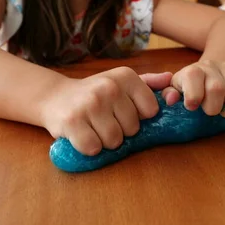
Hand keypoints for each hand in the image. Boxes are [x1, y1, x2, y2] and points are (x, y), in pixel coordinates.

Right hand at [41, 67, 171, 155]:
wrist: (55, 97)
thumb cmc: (95, 94)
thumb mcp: (121, 83)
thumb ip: (148, 83)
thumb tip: (169, 79)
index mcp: (125, 76)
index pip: (151, 111)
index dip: (138, 117)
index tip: (122, 111)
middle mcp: (109, 87)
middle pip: (133, 129)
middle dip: (120, 131)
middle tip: (104, 121)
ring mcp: (90, 104)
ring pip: (114, 141)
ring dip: (104, 141)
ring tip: (94, 128)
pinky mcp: (72, 121)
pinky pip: (93, 148)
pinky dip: (89, 148)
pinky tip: (83, 135)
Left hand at [162, 60, 224, 116]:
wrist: (209, 70)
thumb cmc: (188, 85)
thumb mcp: (175, 89)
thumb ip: (169, 94)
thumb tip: (171, 99)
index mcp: (192, 70)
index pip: (194, 76)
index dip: (193, 96)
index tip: (192, 107)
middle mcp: (211, 66)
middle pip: (217, 88)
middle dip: (213, 108)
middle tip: (209, 112)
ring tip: (223, 112)